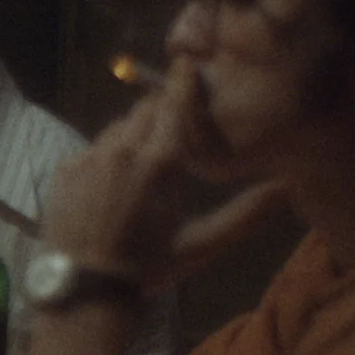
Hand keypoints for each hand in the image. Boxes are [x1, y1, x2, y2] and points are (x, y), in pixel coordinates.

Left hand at [44, 56, 288, 287]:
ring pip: (118, 128)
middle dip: (159, 115)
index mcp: (162, 162)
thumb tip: (288, 189)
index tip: (187, 64)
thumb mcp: (202, 243)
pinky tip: (110, 186)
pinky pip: (92, 149)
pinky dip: (106, 158)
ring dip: (132, 137)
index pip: (174, 102)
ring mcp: (91, 156)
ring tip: (139, 168)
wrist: (85, 289)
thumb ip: (246, 213)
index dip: (181, 82)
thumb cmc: (150, 266)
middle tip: (170, 134)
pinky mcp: (66, 167)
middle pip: (145, 110)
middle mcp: (125, 148)